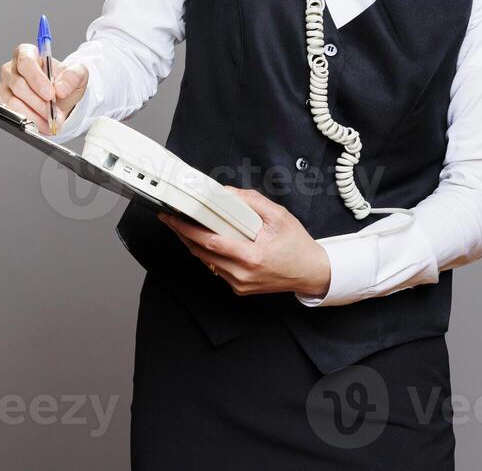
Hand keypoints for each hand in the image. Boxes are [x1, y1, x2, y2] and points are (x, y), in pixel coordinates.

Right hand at [0, 43, 88, 133]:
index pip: (26, 62)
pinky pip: (11, 113)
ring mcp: (6, 86)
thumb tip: (61, 88)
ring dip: (34, 115)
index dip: (37, 80)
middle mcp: (12, 68)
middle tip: (54, 113)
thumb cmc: (63, 80)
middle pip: (19, 84)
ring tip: (50, 121)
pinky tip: (42, 125)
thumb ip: (73, 75)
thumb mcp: (78, 72)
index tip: (50, 94)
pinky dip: (29, 121)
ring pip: (13, 102)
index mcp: (27, 53)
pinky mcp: (4, 102)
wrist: (61, 96)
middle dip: (38, 102)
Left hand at [159, 188, 331, 298]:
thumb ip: (252, 202)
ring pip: (206, 262)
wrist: (310, 272)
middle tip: (171, 218)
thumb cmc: (297, 245)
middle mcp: (242, 274)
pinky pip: (216, 269)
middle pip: (201, 253)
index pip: (210, 242)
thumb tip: (227, 193)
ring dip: (193, 244)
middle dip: (183, 234)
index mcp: (251, 257)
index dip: (187, 229)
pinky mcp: (239, 288)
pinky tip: (204, 241)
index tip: (174, 218)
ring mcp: (239, 284)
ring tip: (183, 226)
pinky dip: (208, 255)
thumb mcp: (279, 216)